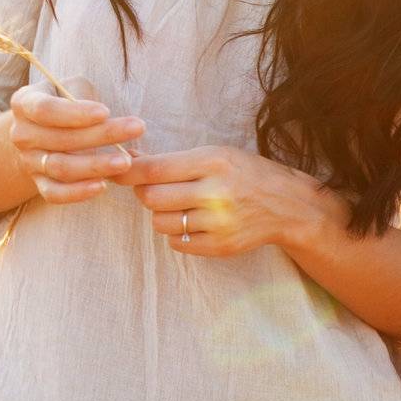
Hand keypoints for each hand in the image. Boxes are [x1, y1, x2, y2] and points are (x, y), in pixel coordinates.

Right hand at [9, 76, 145, 204]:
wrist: (40, 132)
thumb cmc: (65, 102)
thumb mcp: (71, 87)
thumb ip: (83, 94)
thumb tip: (104, 117)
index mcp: (24, 103)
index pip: (45, 109)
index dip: (75, 113)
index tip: (106, 111)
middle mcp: (21, 134)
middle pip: (60, 139)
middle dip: (101, 135)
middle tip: (136, 128)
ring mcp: (28, 161)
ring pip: (60, 167)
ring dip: (95, 165)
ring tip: (126, 161)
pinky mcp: (38, 183)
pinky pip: (55, 193)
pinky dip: (78, 192)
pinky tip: (103, 185)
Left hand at [112, 144, 347, 256]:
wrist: (286, 205)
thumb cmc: (244, 172)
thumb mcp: (213, 153)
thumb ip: (172, 159)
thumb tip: (129, 157)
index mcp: (211, 162)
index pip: (154, 170)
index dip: (127, 171)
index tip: (114, 170)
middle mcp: (214, 193)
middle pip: (151, 198)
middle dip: (144, 193)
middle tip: (153, 188)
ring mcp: (218, 223)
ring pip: (160, 222)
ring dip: (159, 214)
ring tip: (176, 205)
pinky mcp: (220, 247)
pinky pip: (177, 243)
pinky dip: (175, 233)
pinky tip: (190, 221)